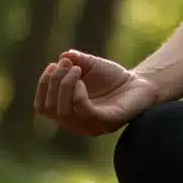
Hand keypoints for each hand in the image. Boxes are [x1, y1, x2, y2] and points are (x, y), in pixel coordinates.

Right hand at [34, 49, 159, 135]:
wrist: (140, 83)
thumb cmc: (112, 77)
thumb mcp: (89, 65)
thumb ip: (75, 60)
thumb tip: (63, 57)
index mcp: (68, 111)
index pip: (42, 106)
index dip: (42, 86)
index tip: (53, 65)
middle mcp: (77, 123)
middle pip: (50, 108)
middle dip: (54, 82)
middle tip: (67, 64)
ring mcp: (91, 125)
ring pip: (63, 113)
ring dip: (64, 86)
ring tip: (77, 69)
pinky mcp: (107, 122)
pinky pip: (85, 113)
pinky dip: (78, 95)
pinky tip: (82, 82)